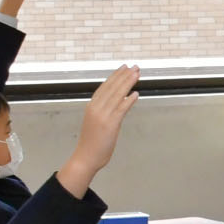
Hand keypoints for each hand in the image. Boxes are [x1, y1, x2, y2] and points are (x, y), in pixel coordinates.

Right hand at [57, 66, 140, 197]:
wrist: (85, 157)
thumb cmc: (92, 142)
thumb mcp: (97, 122)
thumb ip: (106, 111)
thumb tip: (119, 101)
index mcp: (92, 107)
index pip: (105, 87)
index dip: (115, 77)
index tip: (124, 68)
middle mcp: (96, 108)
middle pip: (111, 88)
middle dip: (124, 76)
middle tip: (134, 66)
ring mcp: (102, 116)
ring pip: (117, 95)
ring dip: (128, 83)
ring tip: (137, 74)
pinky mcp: (110, 124)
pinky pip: (121, 109)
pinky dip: (128, 100)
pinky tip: (136, 93)